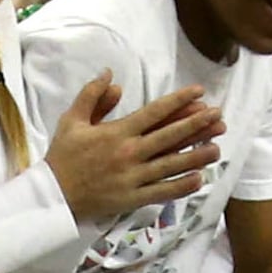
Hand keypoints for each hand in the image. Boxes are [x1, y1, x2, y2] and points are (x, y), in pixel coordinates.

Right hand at [40, 80, 218, 226]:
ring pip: (172, 164)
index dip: (179, 100)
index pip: (155, 112)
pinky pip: (162, 191)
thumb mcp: (72, 120)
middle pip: (171, 136)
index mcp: (117, 132)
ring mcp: (133, 177)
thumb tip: (109, 74)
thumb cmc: (63, 156)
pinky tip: (198, 179)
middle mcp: (129, 153)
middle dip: (197, 125)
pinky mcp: (133, 198)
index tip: (199, 92)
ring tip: (217, 147)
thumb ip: (92, 96)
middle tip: (219, 116)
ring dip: (196, 155)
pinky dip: (181, 186)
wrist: (53, 195)